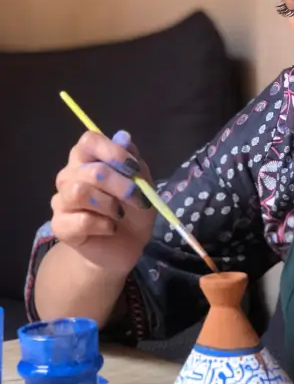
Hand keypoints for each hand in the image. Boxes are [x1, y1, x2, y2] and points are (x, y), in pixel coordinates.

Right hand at [50, 130, 155, 274]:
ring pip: (79, 192)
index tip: (133, 168)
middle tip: (136, 198)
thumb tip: (123, 137)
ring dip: (108, 204)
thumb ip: (132, 161)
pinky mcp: (60, 226)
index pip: (89, 140)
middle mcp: (69, 176)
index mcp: (88, 160)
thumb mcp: (143, 184)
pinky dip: (103, 225)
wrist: (127, 246)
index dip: (112, 151)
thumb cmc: (133, 210)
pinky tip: (110, 229)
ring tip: (120, 214)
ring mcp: (61, 201)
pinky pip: (80, 220)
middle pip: (90, 170)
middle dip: (121, 185)